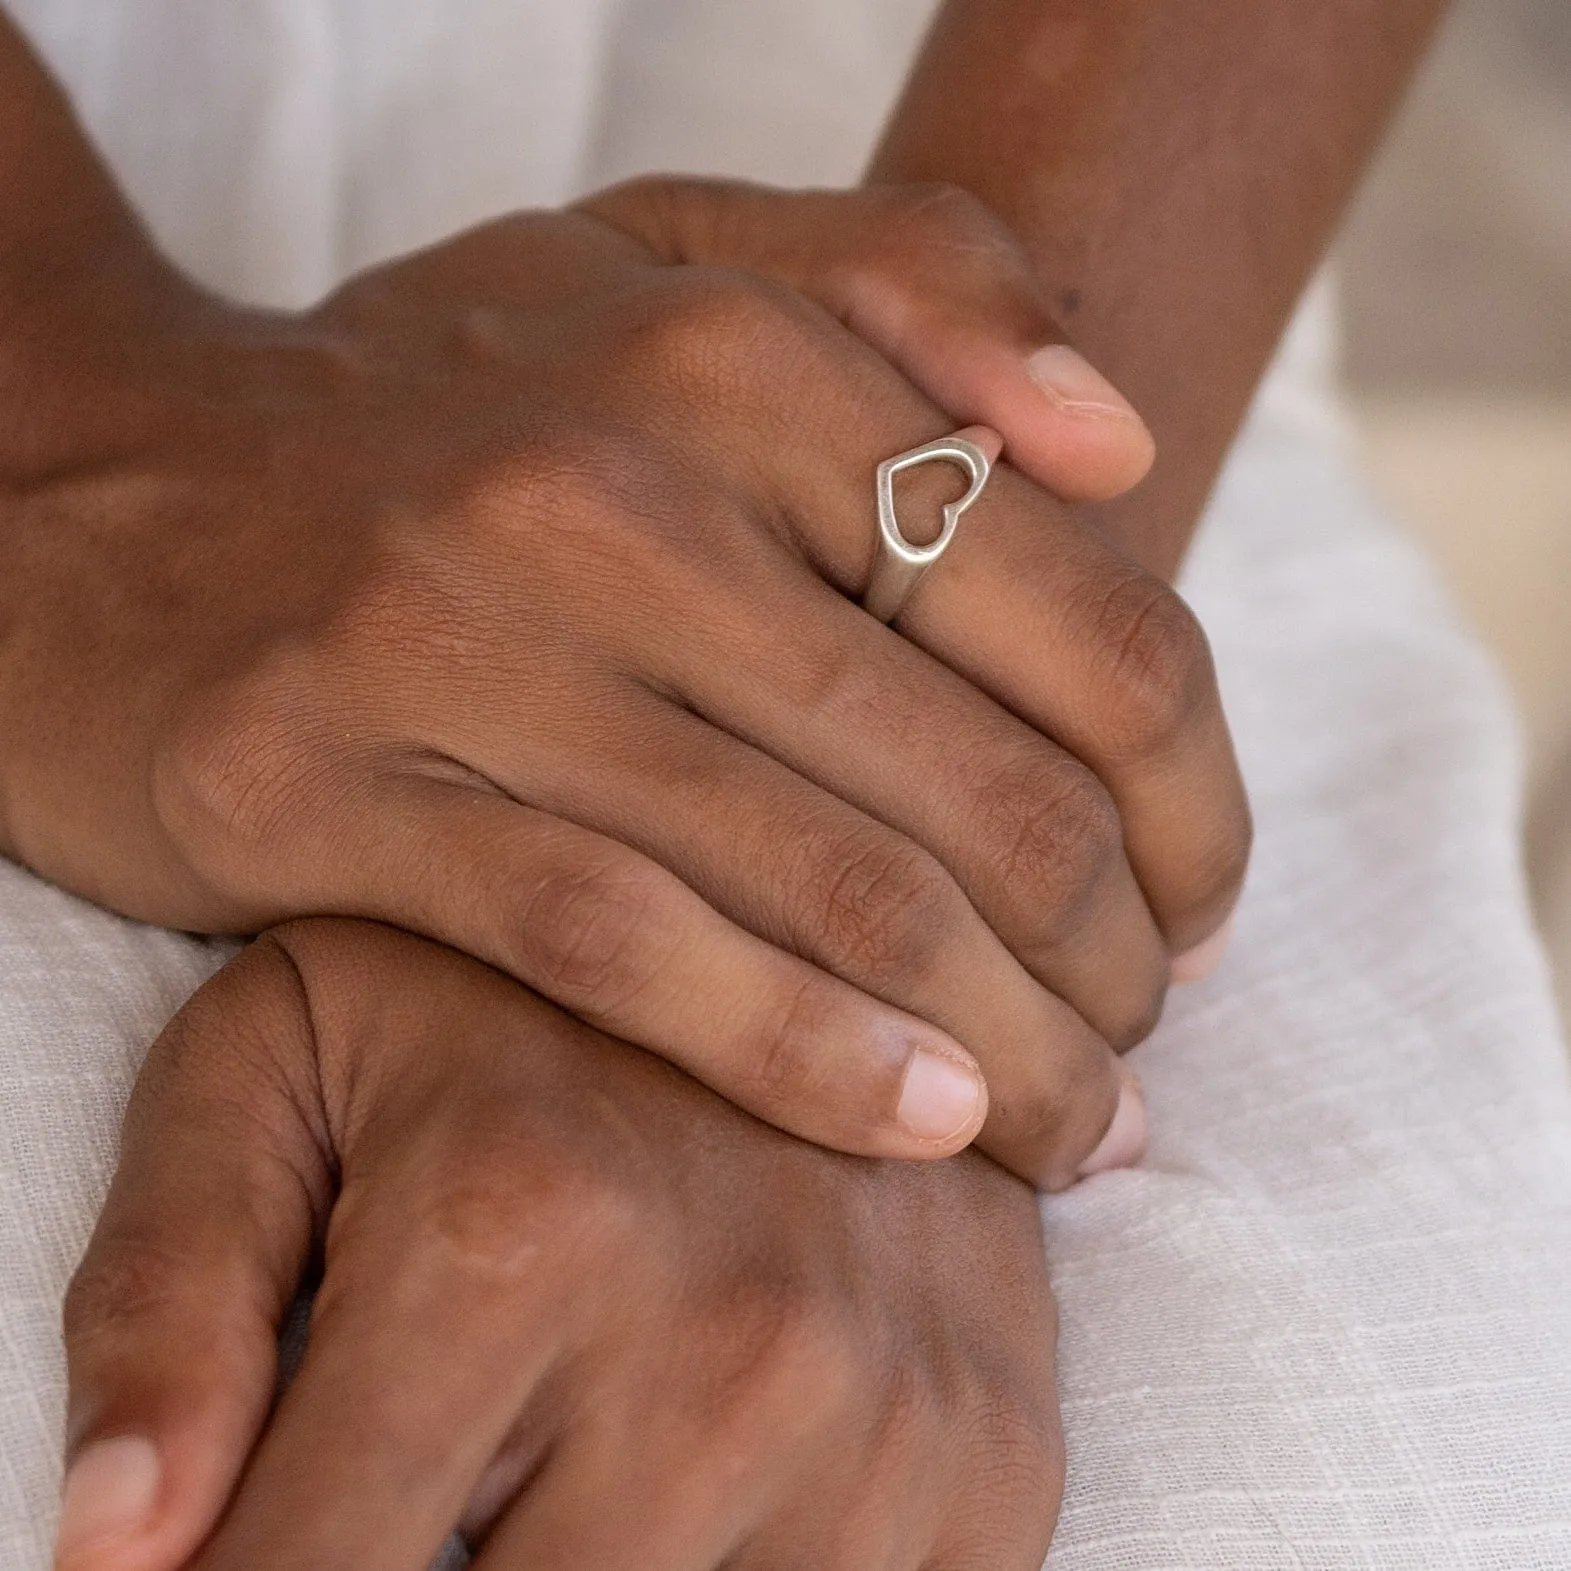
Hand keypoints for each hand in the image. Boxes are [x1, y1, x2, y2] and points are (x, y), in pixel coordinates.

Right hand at [0, 172, 1247, 1183]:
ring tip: (1080, 1129)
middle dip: (1111, 958)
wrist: (94, 480)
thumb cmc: (427, 407)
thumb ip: (909, 282)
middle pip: (982, 781)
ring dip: (1005, 1046)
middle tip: (1142, 1047)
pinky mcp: (336, 784)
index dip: (1192, 800)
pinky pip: (626, 952)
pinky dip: (803, 1057)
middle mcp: (614, 486)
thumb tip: (1118, 436)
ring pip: (828, 885)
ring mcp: (465, 638)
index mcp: (739, 358)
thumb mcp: (661, 265)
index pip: (1085, 617)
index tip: (1202, 911)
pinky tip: (921, 1130)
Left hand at [55, 920, 1063, 1570]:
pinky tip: (708, 1474)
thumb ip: (169, 1288)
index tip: (270, 1534)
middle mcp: (731, 1346)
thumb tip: (112, 1550)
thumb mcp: (284, 1062)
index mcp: (515, 1234)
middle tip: (438, 1465)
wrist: (807, 913)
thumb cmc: (508, 992)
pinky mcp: (997, 1455)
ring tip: (572, 1452)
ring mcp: (890, 1417)